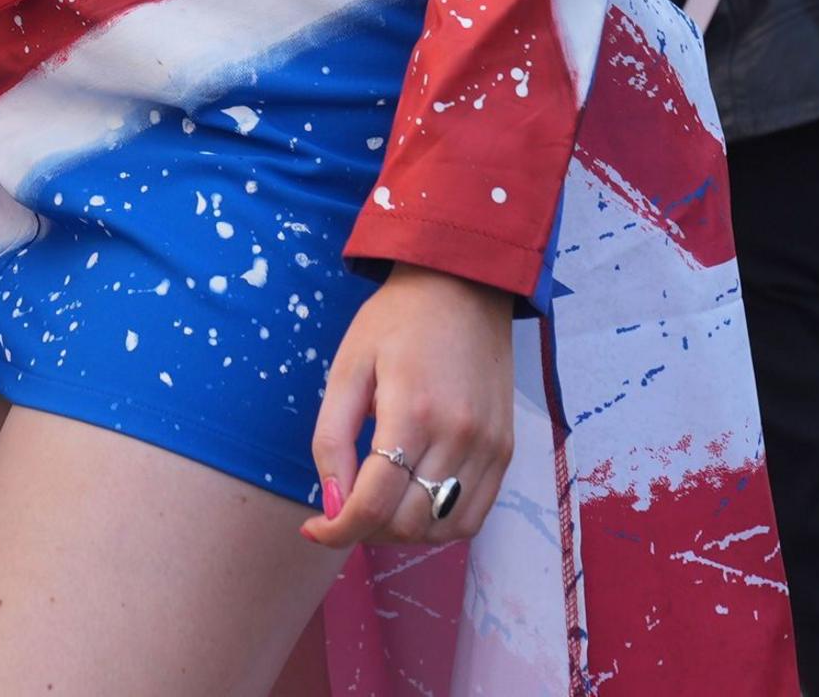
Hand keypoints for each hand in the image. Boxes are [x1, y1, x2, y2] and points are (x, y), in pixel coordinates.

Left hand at [302, 266, 515, 547]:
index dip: (336, 531)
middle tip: (343, 508)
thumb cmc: (395, 321)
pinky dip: (438, 523)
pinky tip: (413, 501)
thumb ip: (332, 439)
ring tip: (378, 504)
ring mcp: (488, 447)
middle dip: (365, 529)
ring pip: (442, 530)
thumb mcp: (347, 368)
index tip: (314, 528)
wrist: (463, 286)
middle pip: (407, 524)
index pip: (373, 504)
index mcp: (412, 412)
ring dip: (402, 533)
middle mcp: (458, 437)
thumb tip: (331, 504)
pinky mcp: (504, 450)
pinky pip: (472, 516)